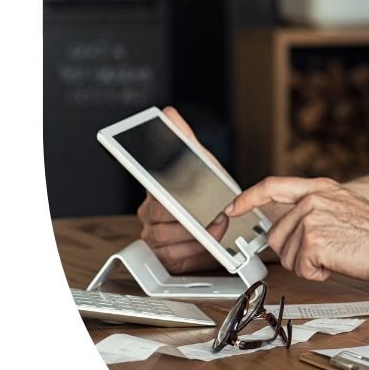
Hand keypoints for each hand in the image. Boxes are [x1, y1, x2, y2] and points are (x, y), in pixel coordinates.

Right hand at [135, 107, 228, 272]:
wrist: (219, 221)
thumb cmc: (206, 191)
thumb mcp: (200, 162)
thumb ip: (184, 139)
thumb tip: (168, 114)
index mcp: (154, 188)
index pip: (151, 188)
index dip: (164, 193)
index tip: (174, 197)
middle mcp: (149, 212)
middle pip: (162, 216)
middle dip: (191, 216)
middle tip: (214, 214)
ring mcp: (153, 234)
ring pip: (166, 237)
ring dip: (196, 235)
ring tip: (216, 228)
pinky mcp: (162, 255)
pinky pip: (172, 256)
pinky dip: (192, 251)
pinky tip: (205, 244)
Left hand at [252, 180, 368, 282]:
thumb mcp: (342, 206)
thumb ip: (313, 209)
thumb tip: (288, 227)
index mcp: (318, 189)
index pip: (271, 187)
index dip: (247, 198)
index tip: (232, 208)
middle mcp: (311, 201)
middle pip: (277, 235)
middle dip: (295, 252)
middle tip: (324, 251)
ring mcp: (310, 220)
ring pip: (288, 256)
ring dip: (309, 264)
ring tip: (337, 254)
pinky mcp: (313, 242)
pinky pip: (301, 269)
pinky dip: (318, 273)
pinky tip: (337, 262)